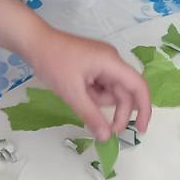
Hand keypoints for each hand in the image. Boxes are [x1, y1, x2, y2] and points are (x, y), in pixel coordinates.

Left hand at [21, 22, 152, 138]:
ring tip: (78, 97)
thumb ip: (91, 115)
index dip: (144, 109)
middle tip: (105, 133)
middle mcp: (112, 62)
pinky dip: (92, 96)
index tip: (140, 130)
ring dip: (99, 103)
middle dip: (117, 113)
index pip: (138, 86)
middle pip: (124, 93)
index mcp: (112, 63)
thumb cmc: (54, 63)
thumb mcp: (72, 93)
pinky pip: (101, 87)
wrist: (35, 43)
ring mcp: (103, 63)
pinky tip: (76, 92)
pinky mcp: (94, 66)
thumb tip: (107, 137)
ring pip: (111, 92)